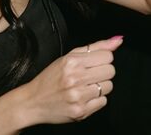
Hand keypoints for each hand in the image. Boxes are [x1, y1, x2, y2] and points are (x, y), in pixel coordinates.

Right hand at [8, 36, 122, 124]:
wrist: (32, 103)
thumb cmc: (50, 79)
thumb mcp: (69, 58)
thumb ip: (96, 47)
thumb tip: (118, 40)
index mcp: (71, 62)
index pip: (108, 56)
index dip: (102, 60)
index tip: (92, 65)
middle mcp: (74, 79)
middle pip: (111, 71)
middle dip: (102, 73)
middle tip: (89, 77)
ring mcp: (77, 96)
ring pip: (109, 87)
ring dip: (100, 87)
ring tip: (85, 88)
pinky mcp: (80, 112)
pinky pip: (103, 102)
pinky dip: (96, 100)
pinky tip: (83, 98)